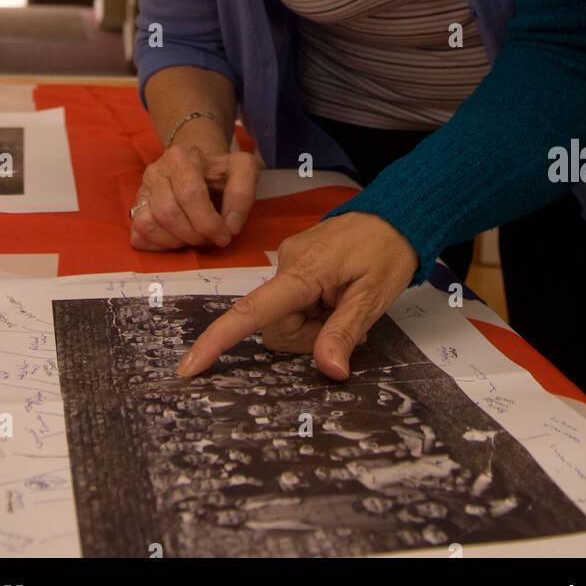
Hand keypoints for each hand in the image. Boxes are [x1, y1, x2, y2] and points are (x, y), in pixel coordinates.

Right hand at [130, 144, 259, 251]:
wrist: (199, 166)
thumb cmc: (220, 173)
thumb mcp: (242, 170)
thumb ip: (242, 194)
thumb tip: (230, 227)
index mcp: (181, 157)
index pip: (189, 193)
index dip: (208, 221)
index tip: (225, 235)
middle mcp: (156, 171)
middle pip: (168, 212)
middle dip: (194, 234)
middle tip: (210, 239)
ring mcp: (142, 190)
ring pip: (149, 224)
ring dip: (176, 241)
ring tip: (195, 238)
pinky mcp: (136, 208)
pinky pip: (138, 234)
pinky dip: (159, 245)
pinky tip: (178, 239)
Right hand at [176, 212, 418, 379]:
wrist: (395, 214)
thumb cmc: (387, 252)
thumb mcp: (373, 297)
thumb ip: (344, 332)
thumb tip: (328, 371)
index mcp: (301, 272)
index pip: (252, 310)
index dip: (219, 340)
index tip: (190, 368)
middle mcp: (285, 263)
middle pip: (277, 327)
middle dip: (310, 337)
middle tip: (351, 323)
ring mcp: (288, 261)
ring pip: (285, 318)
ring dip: (316, 325)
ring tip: (348, 305)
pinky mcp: (295, 264)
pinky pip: (293, 302)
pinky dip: (315, 310)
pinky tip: (339, 296)